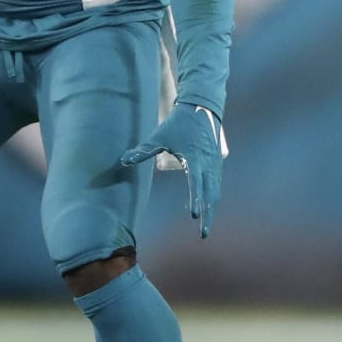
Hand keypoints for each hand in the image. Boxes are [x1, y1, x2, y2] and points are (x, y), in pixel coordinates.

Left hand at [121, 103, 226, 237]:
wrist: (202, 107)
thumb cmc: (179, 123)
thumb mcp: (160, 135)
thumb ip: (143, 150)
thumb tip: (124, 160)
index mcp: (195, 159)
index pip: (197, 184)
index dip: (196, 200)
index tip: (194, 215)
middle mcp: (209, 164)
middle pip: (211, 195)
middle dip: (208, 215)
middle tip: (203, 234)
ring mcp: (216, 164)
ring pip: (215, 192)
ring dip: (211, 210)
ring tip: (205, 227)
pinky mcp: (217, 163)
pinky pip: (216, 185)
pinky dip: (213, 199)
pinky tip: (208, 209)